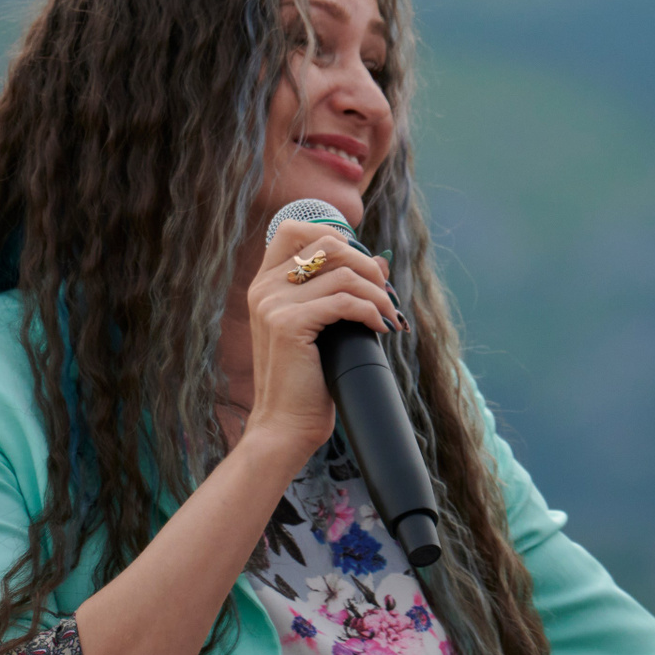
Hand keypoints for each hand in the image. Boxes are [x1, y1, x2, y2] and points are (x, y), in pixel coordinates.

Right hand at [243, 221, 394, 461]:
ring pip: (343, 273)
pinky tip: (381, 328)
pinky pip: (344, 301)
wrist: (285, 426)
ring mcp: (272, 304)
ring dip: (378, 292)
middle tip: (386, 292)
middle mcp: (263, 288)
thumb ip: (341, 291)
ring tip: (390, 315)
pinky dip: (371, 311)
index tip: (363, 264)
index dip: (335, 235)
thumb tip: (382, 260)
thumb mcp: (323, 326)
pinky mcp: (287, 324)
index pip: (294, 229)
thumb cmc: (306, 380)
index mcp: (264, 284)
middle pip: (326, 244)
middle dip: (366, 264)